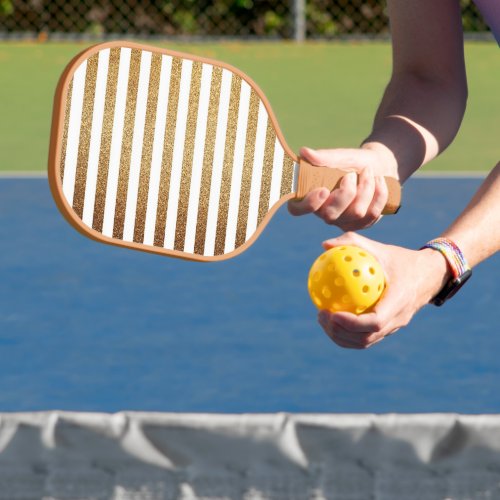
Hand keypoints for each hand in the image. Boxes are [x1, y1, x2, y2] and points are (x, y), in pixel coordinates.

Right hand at [288, 145, 396, 230]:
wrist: (379, 166)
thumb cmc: (353, 161)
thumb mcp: (340, 156)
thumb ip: (323, 157)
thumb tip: (304, 152)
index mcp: (311, 196)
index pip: (297, 209)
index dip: (308, 204)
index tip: (323, 190)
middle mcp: (324, 213)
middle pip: (330, 215)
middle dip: (347, 192)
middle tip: (352, 174)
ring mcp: (343, 221)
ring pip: (355, 213)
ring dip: (366, 188)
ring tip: (368, 172)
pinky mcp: (362, 224)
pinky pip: (372, 214)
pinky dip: (378, 193)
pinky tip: (379, 181)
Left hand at [316, 232, 450, 348]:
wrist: (429, 275)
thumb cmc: (401, 259)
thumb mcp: (380, 248)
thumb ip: (353, 243)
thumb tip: (324, 245)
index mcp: (399, 301)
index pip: (375, 321)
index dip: (352, 323)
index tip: (332, 313)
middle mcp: (398, 319)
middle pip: (366, 338)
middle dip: (340, 332)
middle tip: (321, 315)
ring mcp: (394, 327)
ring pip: (365, 342)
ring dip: (341, 336)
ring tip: (322, 319)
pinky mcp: (389, 329)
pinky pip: (366, 337)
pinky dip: (347, 333)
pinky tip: (331, 318)